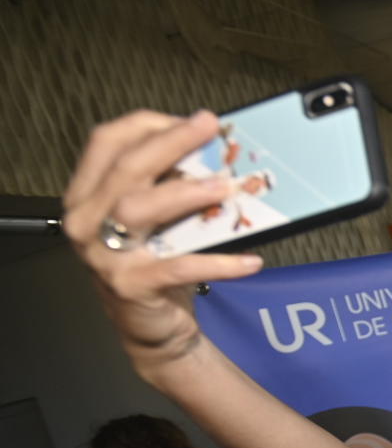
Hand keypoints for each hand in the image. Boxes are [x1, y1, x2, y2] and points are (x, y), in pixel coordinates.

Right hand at [61, 110, 263, 363]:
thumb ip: (169, 185)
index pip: (108, 142)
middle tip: (209, 128)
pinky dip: (217, 262)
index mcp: (88, 194)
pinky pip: (177, 267)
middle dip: (170, 143)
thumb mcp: (158, 219)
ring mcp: (104, 255)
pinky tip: (250, 260)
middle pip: (125, 169)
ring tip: (225, 188)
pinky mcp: (130, 286)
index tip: (192, 119)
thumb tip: (213, 152)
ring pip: (137, 210)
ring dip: (184, 193)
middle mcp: (86, 220)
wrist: (153, 328)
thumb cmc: (157, 264)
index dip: (149, 125)